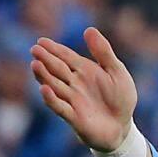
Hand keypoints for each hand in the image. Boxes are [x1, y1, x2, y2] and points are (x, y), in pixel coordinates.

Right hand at [29, 27, 137, 151]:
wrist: (122, 127)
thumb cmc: (120, 98)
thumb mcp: (117, 72)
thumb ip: (104, 53)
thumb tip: (89, 29)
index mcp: (84, 70)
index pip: (65, 56)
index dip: (54, 49)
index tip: (41, 41)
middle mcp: (74, 84)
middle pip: (56, 69)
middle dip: (45, 59)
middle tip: (35, 50)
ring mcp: (72, 100)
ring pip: (54, 86)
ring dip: (44, 76)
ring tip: (35, 64)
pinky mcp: (74, 117)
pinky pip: (60, 107)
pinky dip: (52, 99)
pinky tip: (44, 89)